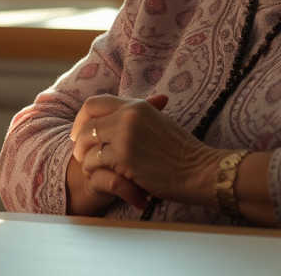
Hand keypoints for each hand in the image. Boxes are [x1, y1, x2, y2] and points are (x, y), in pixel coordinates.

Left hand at [70, 93, 219, 207]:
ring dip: (84, 157)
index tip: (80, 132)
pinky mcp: (124, 158)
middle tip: (80, 153)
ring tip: (89, 166)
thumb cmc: (183, 151)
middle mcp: (128, 116)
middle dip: (79, 140)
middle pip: (87, 124)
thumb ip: (136, 116)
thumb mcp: (159, 121)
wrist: (200, 170)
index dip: (81, 118)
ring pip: (87, 143)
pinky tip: (99, 176)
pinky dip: (93, 170)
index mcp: (136, 105)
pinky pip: (94, 161)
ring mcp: (125, 136)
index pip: (94, 103)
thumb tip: (117, 113)